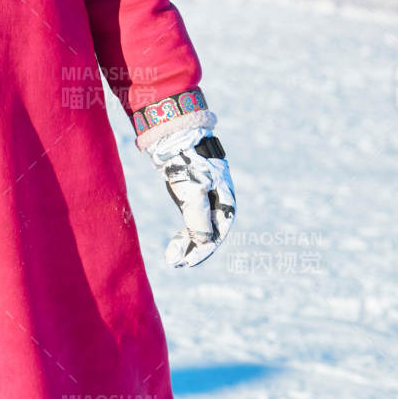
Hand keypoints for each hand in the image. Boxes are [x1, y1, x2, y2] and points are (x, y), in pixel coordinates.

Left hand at [149, 130, 234, 268]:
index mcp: (225, 199)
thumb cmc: (188, 162)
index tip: (188, 262)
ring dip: (188, 243)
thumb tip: (205, 243)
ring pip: (200, 228)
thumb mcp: (195, 191)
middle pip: (210, 232)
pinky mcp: (192, 194)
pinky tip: (175, 244)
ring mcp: (205, 197)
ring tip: (172, 258)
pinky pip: (191, 220)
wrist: (174, 136)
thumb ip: (200, 217)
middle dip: (194, 249)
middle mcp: (218, 200)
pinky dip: (185, 233)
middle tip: (177, 262)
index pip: (218, 232)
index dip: (204, 249)